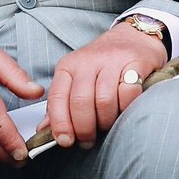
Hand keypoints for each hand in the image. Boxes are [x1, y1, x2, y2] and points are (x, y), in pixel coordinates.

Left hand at [42, 22, 167, 149]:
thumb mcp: (77, 78)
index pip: (57, 97)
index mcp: (69, 65)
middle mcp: (88, 60)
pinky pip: (128, 93)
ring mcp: (113, 60)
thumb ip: (62, 103)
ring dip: (105, 122)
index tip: (65, 141)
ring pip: (104, 100)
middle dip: (84, 128)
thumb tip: (43, 130)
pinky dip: (125, 108)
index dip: (60, 123)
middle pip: (80, 102)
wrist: (135, 36)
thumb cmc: (104, 63)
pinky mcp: (135, 62)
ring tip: (106, 126)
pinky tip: (124, 109)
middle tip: (88, 140)